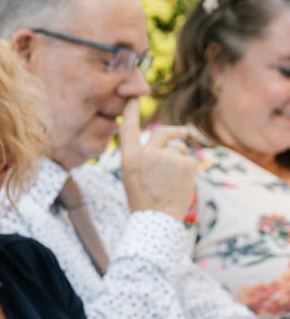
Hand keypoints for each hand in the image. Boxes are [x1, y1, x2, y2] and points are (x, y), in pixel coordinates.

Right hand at [117, 100, 200, 219]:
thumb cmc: (144, 200)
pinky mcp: (185, 163)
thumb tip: (169, 140)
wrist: (157, 220)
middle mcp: (147, 153)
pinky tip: (182, 183)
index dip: (130, 112)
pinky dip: (189, 170)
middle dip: (175, 132)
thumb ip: (145, 157)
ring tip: (174, 180)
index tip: (132, 98)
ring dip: (180, 159)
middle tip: (184, 132)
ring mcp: (167, 158)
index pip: (128, 129)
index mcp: (129, 158)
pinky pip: (189, 160)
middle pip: (162, 132)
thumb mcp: (134, 176)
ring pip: (179, 149)